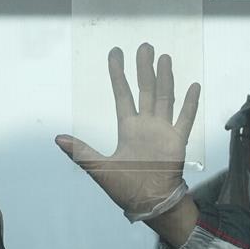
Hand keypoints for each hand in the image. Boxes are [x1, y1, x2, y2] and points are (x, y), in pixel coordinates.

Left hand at [55, 43, 200, 240]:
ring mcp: (163, 131)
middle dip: (144, 68)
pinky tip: (192, 86)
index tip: (116, 54)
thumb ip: (81, 151)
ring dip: (165, 77)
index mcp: (127, 128)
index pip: (122, 94)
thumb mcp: (98, 168)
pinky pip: (185, 118)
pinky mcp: (178, 141)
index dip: (118, 74)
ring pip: (164, 97)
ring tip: (165, 57)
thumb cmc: (124, 188)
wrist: (148, 202)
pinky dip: (189, 103)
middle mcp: (146, 125)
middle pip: (146, 89)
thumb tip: (57, 139)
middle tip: (145, 46)